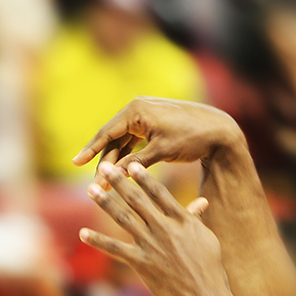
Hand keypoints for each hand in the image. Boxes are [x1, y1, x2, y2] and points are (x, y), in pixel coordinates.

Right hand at [72, 97, 242, 172]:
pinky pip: (133, 142)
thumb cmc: (192, 137)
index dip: (90, 150)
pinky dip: (127, 158)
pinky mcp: (152, 125)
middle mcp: (137, 110)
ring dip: (115, 163)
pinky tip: (120, 174)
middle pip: (112, 140)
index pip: (106, 132)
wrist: (220, 130)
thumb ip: (135, 163)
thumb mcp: (162, 151)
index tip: (75, 163)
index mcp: (136, 111)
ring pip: (122, 143)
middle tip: (95, 185)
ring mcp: (144, 117)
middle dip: (104, 163)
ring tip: (106, 184)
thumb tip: (113, 176)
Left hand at [80, 163, 228, 295]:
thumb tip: (201, 202)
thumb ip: (196, 219)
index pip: (160, 193)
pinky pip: (116, 249)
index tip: (131, 163)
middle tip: (104, 167)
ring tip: (90, 189)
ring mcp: (152, 246)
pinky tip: (83, 233)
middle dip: (119, 182)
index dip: (144, 177)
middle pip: (138, 200)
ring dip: (105, 203)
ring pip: (124, 219)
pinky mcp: (142, 264)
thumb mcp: (207, 239)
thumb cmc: (210, 270)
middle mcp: (166, 229)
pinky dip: (98, 241)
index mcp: (183, 221)